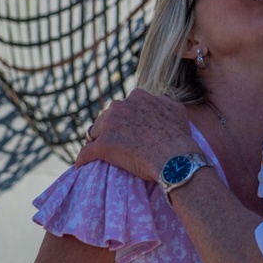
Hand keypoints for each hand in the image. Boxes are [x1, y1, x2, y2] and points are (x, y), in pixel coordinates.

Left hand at [75, 89, 197, 180]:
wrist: (176, 159)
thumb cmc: (179, 137)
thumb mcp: (175, 109)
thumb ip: (162, 101)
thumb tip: (158, 99)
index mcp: (137, 96)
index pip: (122, 107)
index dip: (123, 120)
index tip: (127, 131)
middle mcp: (121, 106)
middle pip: (106, 118)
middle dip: (109, 129)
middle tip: (117, 144)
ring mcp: (110, 125)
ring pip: (94, 133)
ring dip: (97, 142)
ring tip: (99, 156)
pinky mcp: (103, 146)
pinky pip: (86, 153)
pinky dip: (84, 159)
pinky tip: (82, 165)